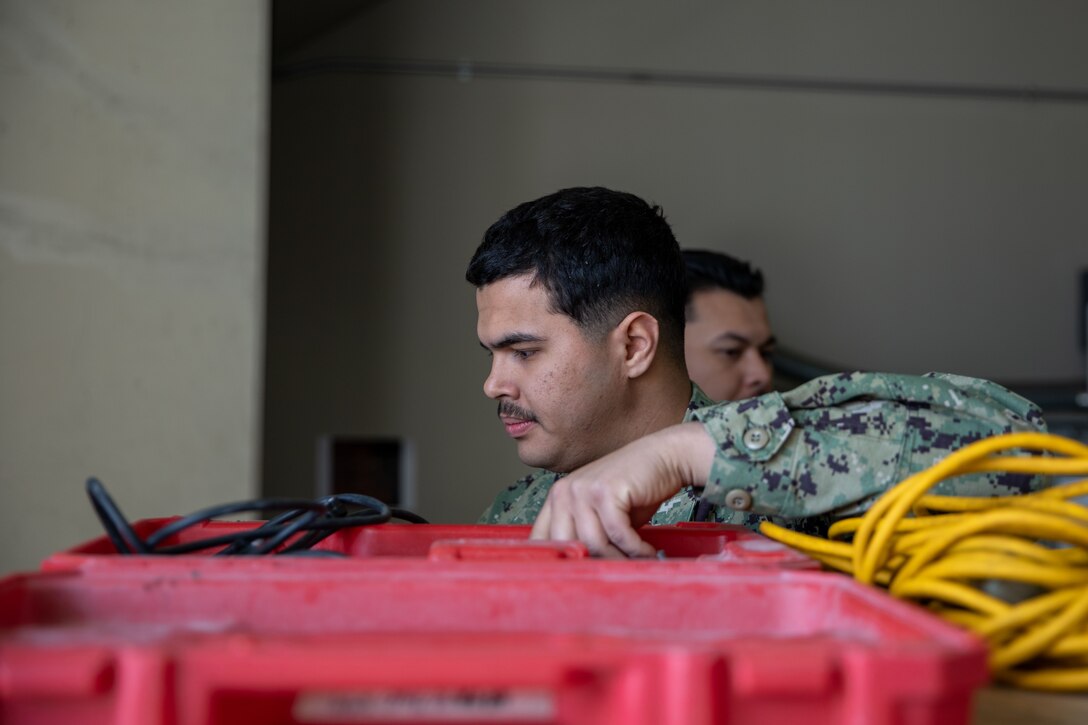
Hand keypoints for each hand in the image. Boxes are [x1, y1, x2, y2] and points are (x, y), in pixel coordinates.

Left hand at [530, 422, 715, 556]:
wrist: (663, 458)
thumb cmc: (633, 492)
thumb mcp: (600, 515)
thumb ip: (584, 536)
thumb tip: (579, 574)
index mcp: (557, 498)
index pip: (542, 538)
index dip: (560, 562)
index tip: (584, 577)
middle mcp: (563, 491)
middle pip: (566, 546)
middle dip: (595, 563)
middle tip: (618, 570)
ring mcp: (582, 489)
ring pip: (593, 543)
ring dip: (619, 558)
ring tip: (638, 560)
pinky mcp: (605, 491)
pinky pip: (618, 535)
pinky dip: (636, 549)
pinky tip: (648, 551)